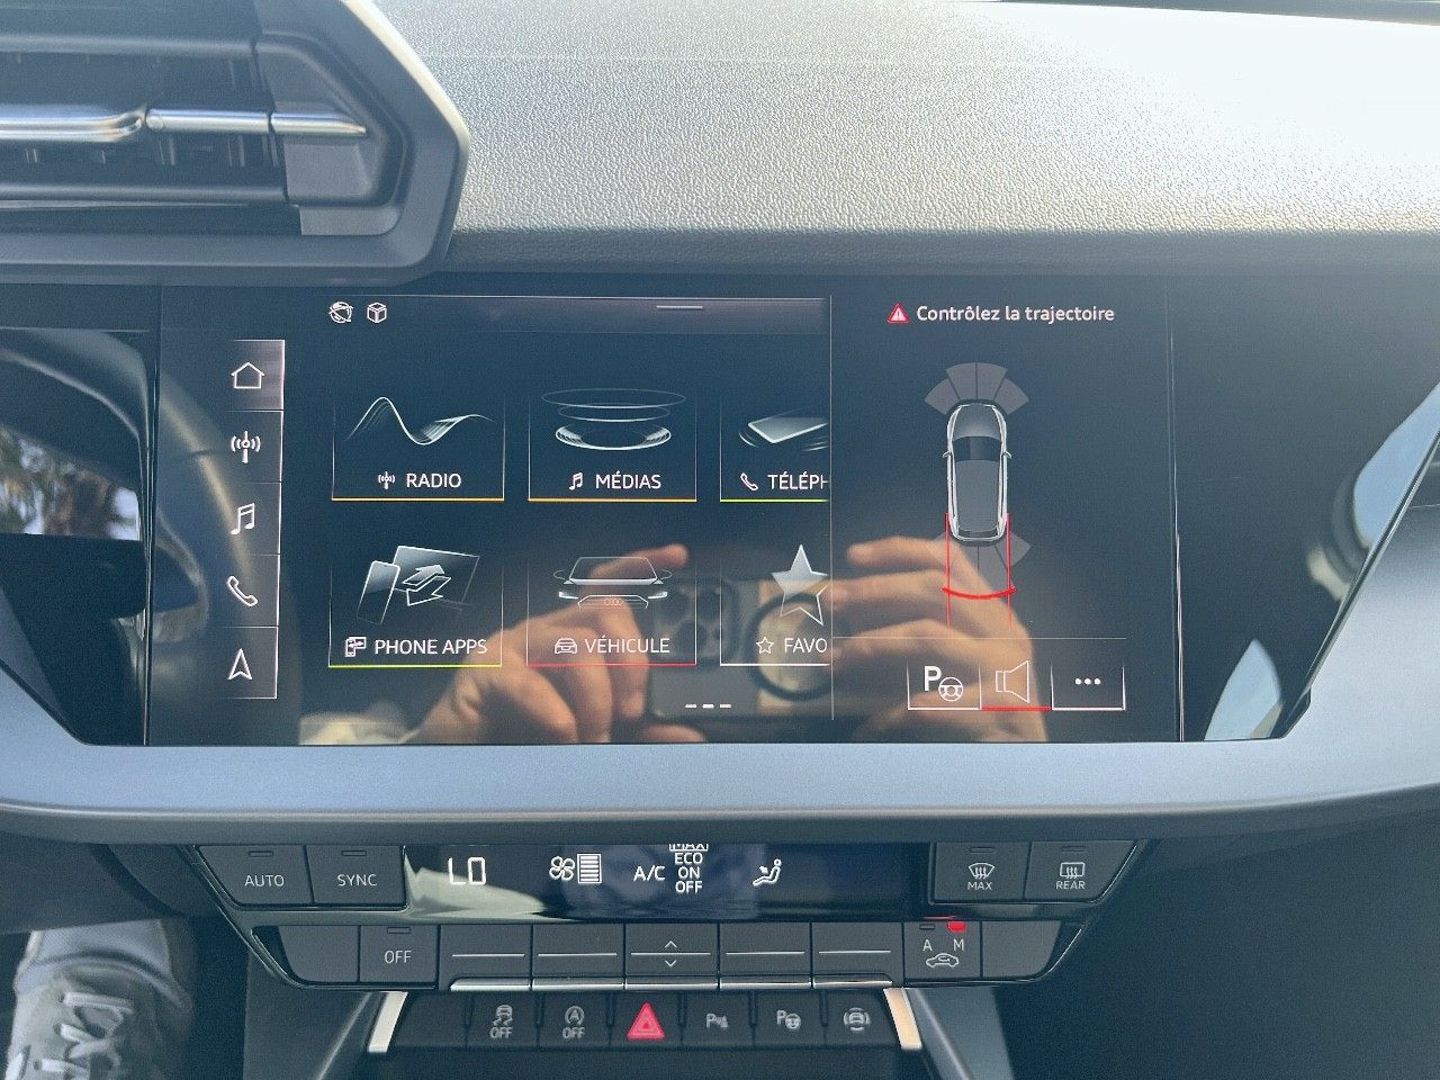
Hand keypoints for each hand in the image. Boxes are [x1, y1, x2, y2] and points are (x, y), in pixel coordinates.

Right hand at [416, 545, 703, 743]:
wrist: (462, 761)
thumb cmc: (528, 736)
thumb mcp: (597, 731)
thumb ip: (641, 730)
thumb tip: (690, 733)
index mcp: (574, 633)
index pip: (608, 584)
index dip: (641, 564)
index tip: (678, 556)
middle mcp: (547, 627)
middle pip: (607, 613)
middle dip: (632, 663)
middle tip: (630, 715)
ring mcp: (515, 643)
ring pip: (577, 646)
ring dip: (597, 699)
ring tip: (596, 738)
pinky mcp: (485, 669)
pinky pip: (529, 681)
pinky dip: (556, 714)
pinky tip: (565, 737)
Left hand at [829, 535, 1046, 740]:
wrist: (1029, 760)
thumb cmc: (983, 706)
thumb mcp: (957, 660)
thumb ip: (918, 631)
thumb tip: (851, 613)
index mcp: (992, 612)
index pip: (948, 560)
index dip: (899, 551)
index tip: (853, 556)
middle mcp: (1002, 631)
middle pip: (934, 589)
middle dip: (873, 590)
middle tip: (829, 602)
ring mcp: (1004, 667)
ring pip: (930, 637)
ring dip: (872, 645)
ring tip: (833, 660)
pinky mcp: (999, 708)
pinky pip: (934, 703)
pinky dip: (895, 712)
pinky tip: (870, 725)